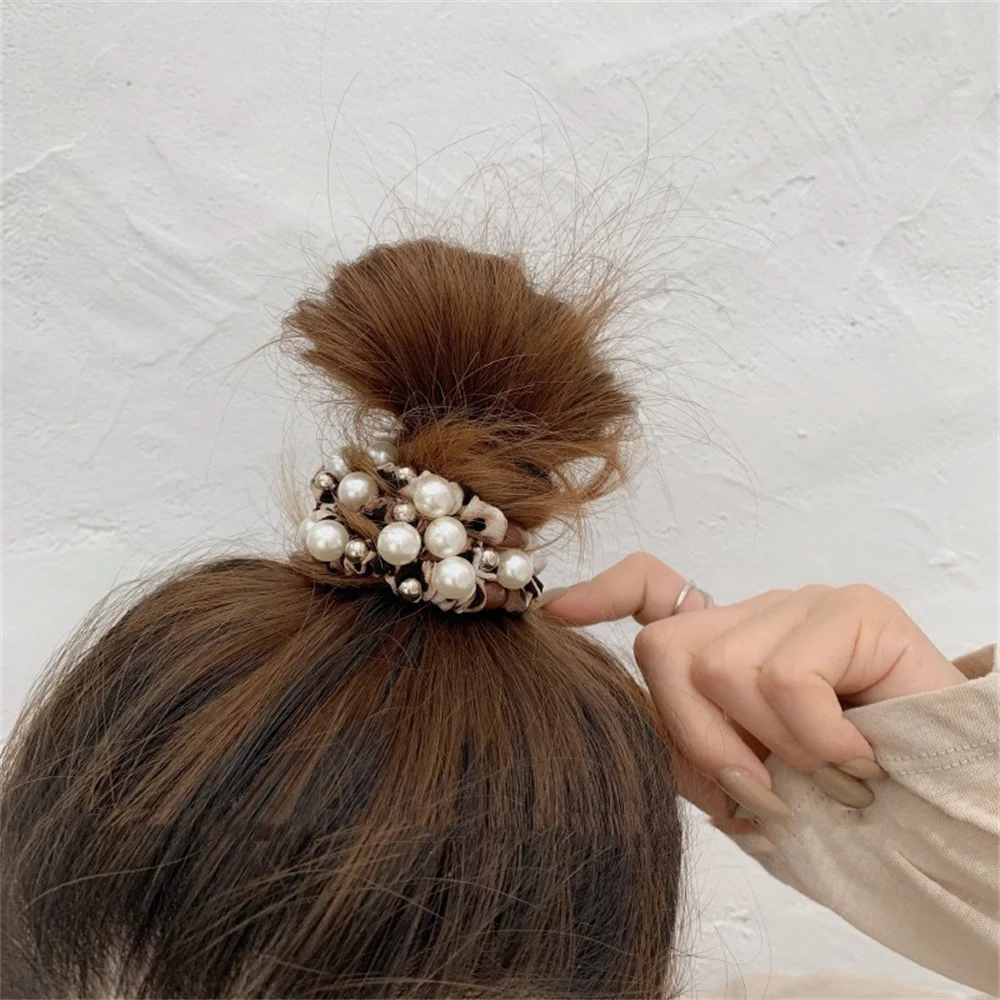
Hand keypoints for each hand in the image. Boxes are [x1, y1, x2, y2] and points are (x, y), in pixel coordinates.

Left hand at [540, 553, 964, 821]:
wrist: (948, 816)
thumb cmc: (846, 805)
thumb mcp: (753, 786)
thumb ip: (697, 755)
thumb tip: (649, 736)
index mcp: (728, 649)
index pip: (654, 592)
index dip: (604, 595)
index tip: (558, 612)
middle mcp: (758, 616)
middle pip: (664, 648)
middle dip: (695, 737)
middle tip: (758, 793)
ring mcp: (806, 605)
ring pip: (723, 667)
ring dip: (770, 750)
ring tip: (824, 779)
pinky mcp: (856, 610)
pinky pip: (787, 677)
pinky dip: (816, 741)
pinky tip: (857, 762)